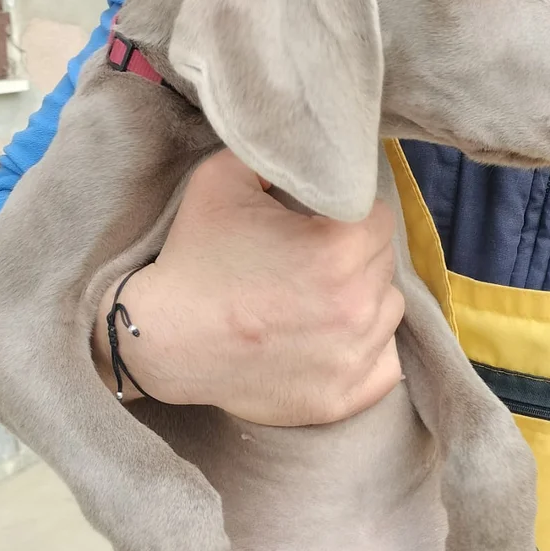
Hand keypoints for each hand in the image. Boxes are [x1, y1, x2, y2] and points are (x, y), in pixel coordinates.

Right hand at [92, 149, 404, 423]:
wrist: (162, 338)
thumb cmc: (194, 257)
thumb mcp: (223, 179)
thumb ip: (276, 157)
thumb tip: (308, 152)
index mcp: (338, 249)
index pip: (378, 217)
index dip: (348, 215)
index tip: (320, 223)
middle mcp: (356, 305)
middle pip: (384, 263)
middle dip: (355, 255)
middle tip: (309, 260)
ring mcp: (353, 357)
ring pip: (388, 310)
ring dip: (363, 300)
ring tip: (316, 299)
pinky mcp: (343, 398)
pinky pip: (386, 364)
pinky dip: (367, 350)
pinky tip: (331, 337)